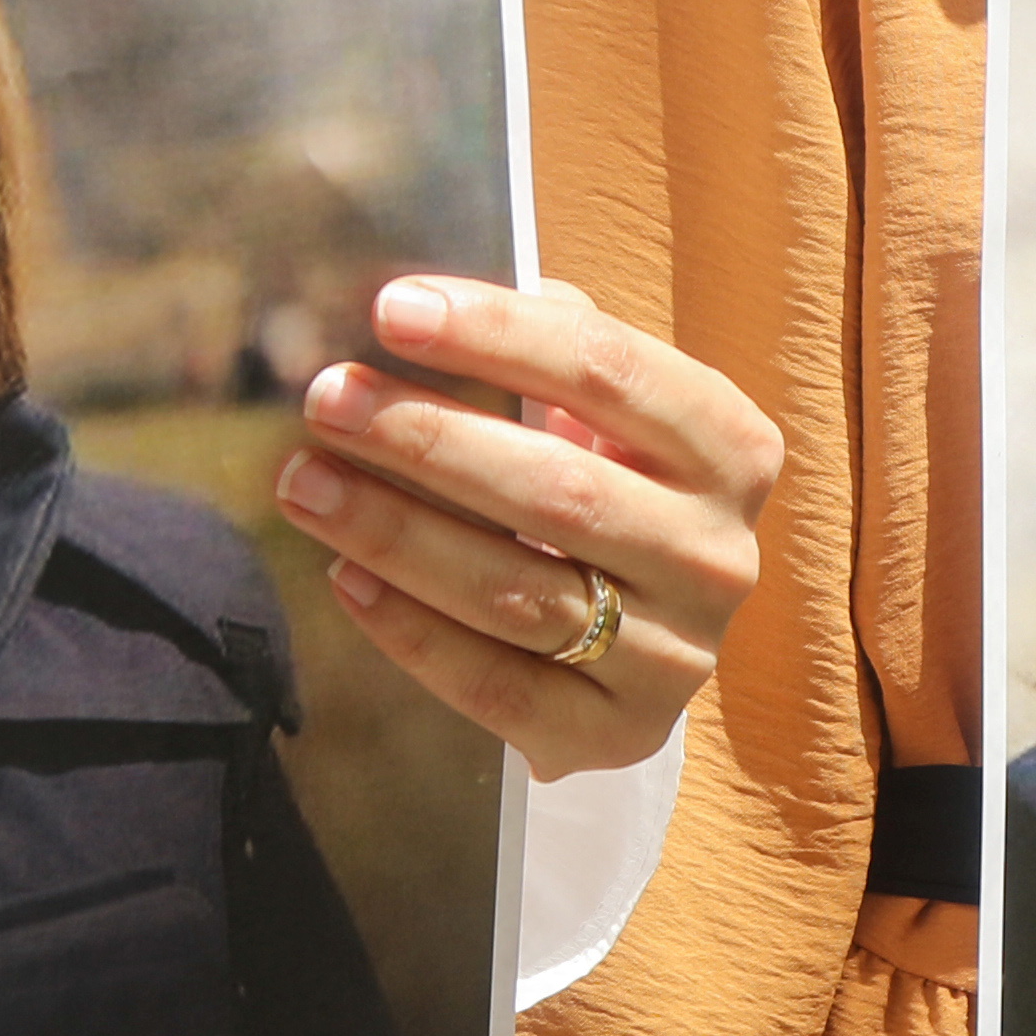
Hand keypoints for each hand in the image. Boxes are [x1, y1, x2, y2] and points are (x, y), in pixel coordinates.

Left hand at [272, 273, 779, 780]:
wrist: (652, 632)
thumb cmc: (610, 483)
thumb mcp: (607, 409)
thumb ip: (546, 341)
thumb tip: (420, 301)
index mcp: (730, 449)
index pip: (608, 371)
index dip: (497, 333)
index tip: (390, 309)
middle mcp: (716, 554)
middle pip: (557, 488)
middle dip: (427, 438)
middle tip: (327, 400)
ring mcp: (676, 654)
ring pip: (519, 591)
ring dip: (396, 532)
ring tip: (305, 482)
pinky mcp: (620, 735)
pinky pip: (498, 685)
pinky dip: (413, 630)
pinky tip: (345, 577)